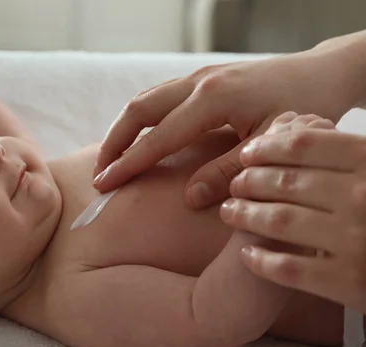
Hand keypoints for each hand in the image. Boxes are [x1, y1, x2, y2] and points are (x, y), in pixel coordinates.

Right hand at [93, 48, 364, 208]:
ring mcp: (199, 76)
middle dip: (114, 142)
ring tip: (112, 159)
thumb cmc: (306, 107)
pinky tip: (141, 138)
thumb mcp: (269, 147)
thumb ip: (228, 172)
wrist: (322, 73)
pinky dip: (142, 120)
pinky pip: (160, 96)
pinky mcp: (203, 78)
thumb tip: (189, 198)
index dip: (128, 163)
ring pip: (146, 100)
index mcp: (212, 100)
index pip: (157, 138)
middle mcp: (198, 82)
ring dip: (124, 129)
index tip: (104, 184)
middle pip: (138, 110)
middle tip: (99, 173)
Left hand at [222, 112, 365, 312]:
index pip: (304, 144)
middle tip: (234, 184)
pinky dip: (262, 260)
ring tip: (229, 211)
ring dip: (245, 214)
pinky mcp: (350, 283)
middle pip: (286, 181)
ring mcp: (355, 241)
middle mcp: (362, 197)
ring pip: (280, 220)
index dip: (267, 147)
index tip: (248, 153)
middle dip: (250, 181)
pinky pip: (290, 269)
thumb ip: (350, 153)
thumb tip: (298, 125)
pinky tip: (247, 254)